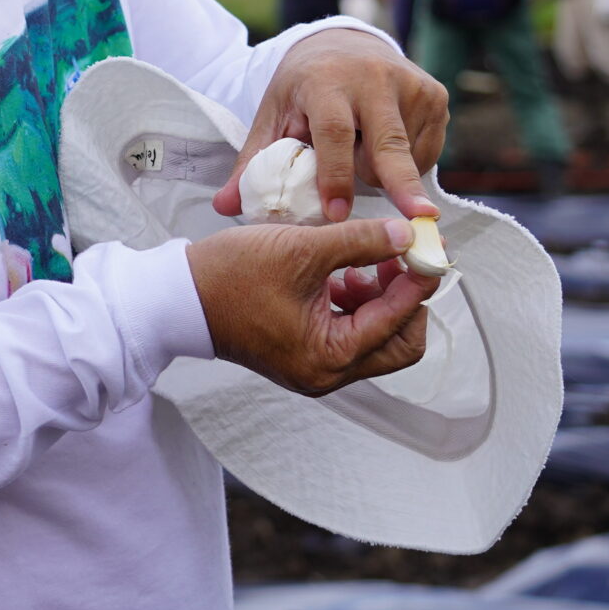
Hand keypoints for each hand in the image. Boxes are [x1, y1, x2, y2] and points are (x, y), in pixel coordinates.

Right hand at [187, 218, 434, 394]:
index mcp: (330, 355)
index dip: (418, 280)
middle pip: (399, 344)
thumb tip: (408, 236)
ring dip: (382, 298)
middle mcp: (327, 373)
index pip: (399, 322)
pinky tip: (342, 272)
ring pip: (376, 338)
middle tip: (402, 257)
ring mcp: (315, 367)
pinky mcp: (303, 354)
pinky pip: (349, 334)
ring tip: (364, 259)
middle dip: (406, 299)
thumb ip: (362, 241)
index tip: (429, 246)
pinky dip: (356, 304)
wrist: (179, 295)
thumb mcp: (303, 249)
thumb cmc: (232, 275)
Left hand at [214, 27, 447, 222]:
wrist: (342, 44)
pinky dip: (408, 164)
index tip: (337, 213)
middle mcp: (373, 77)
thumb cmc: (303, 89)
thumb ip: (253, 163)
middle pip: (388, 143)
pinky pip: (427, 151)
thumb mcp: (274, 116)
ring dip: (383, 173)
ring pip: (405, 155)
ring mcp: (411, 84)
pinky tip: (384, 144)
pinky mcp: (435, 95)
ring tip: (358, 150)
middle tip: (419, 218)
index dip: (334, 175)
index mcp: (326, 81)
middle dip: (402, 183)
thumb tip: (225, 207)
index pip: (333, 132)